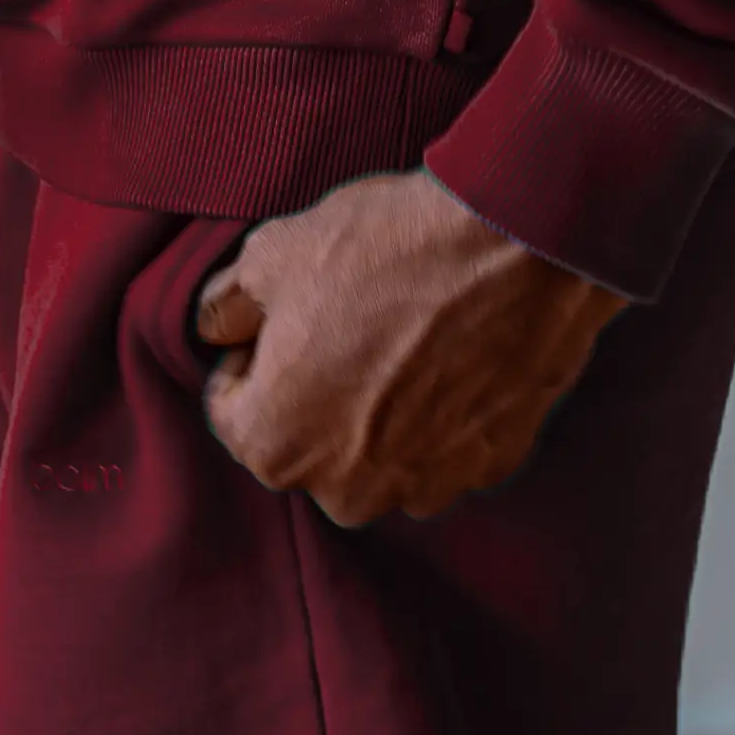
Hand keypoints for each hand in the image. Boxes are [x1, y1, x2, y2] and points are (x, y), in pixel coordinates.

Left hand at [192, 170, 629, 526]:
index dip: (251, 352)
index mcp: (277, 447)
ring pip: (379, 450)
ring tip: (406, 328)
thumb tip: (217, 326)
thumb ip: (226, 304)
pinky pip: (447, 443)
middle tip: (348, 315)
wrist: (518, 244)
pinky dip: (446, 406)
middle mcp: (347, 491)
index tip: (287, 313)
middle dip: (316, 388)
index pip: (231, 409)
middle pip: (307, 440)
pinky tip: (456, 345)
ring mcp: (427, 484)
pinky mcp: (491, 464)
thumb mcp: (275, 253)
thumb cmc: (387, 249)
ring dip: (382, 405)